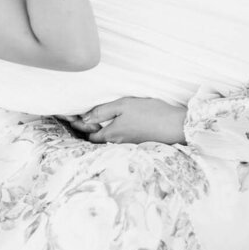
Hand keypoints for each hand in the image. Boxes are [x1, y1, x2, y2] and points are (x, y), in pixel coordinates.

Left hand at [67, 97, 187, 144]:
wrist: (176, 125)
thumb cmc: (151, 113)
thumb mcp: (125, 105)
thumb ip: (103, 111)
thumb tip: (85, 118)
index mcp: (112, 134)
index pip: (89, 135)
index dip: (81, 127)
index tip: (73, 118)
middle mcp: (118, 142)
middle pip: (99, 139)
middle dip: (91, 131)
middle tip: (84, 118)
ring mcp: (129, 144)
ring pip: (110, 139)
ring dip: (103, 131)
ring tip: (100, 120)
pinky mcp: (139, 142)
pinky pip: (121, 139)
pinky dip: (116, 132)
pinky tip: (120, 123)